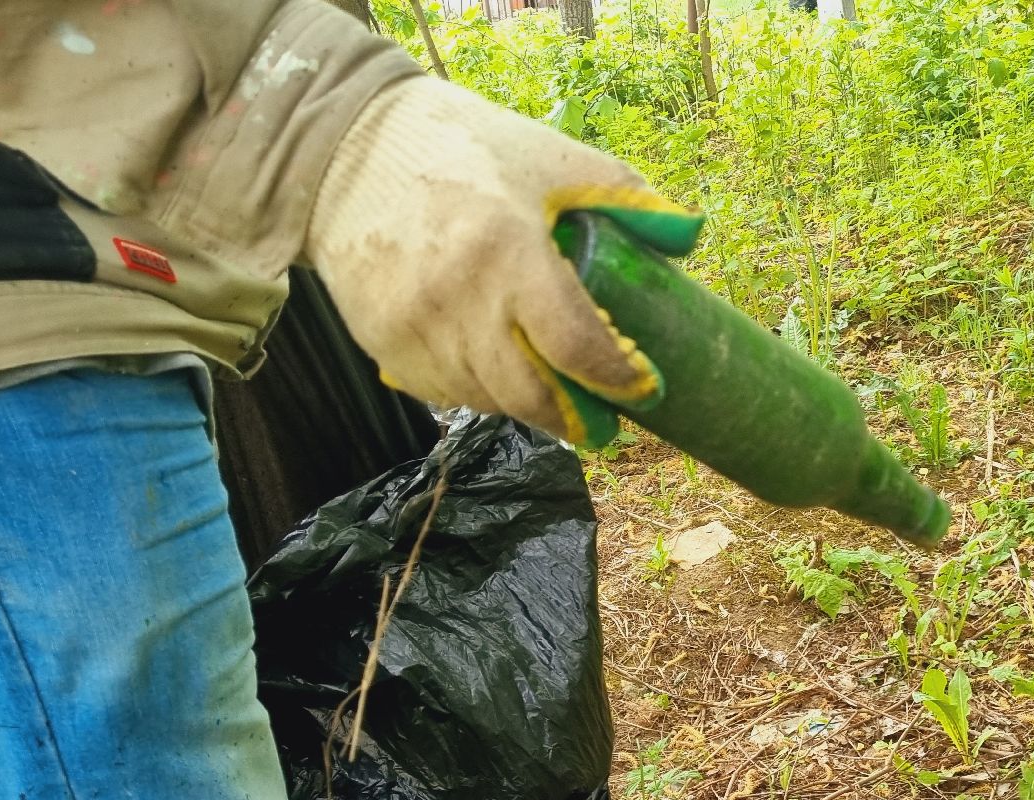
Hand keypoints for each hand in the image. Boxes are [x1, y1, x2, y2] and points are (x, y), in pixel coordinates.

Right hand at [303, 75, 681, 442]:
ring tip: (549, 384)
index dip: (614, 378)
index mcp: (507, 250)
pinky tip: (492, 362)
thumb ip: (623, 196)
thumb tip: (688, 236)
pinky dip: (478, 389)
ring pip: (487, 400)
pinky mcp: (383, 343)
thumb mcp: (550, 157)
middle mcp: (458, 300)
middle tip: (603, 416)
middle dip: (574, 415)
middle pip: (530, 395)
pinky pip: (445, 392)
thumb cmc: (464, 150)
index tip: (642, 388)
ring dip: (526, 402)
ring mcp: (415, 329)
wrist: (345, 150)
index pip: (573, 344)